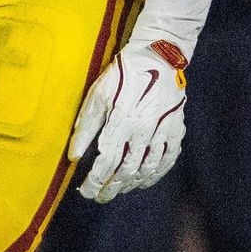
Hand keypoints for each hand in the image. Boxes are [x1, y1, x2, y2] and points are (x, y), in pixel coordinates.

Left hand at [69, 40, 188, 202]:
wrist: (158, 55)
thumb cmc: (123, 73)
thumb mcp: (98, 94)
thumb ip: (86, 126)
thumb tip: (74, 155)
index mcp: (121, 119)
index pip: (107, 161)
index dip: (95, 181)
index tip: (86, 191)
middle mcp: (143, 128)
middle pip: (126, 169)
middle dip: (111, 187)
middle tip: (100, 196)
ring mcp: (162, 129)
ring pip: (147, 167)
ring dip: (131, 184)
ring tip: (119, 190)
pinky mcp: (176, 127)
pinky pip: (168, 158)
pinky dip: (157, 173)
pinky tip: (145, 180)